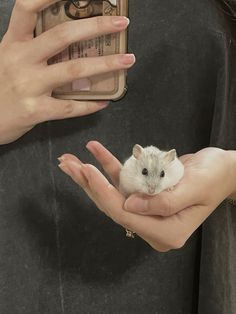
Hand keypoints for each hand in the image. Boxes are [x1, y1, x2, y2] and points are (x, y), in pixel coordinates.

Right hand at [0, 0, 133, 144]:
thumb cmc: (0, 88)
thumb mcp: (9, 60)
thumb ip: (34, 51)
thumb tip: (73, 47)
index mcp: (13, 43)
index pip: (27, 8)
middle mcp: (20, 60)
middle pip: (62, 35)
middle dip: (96, 26)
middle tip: (121, 24)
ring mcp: (28, 85)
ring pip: (73, 70)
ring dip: (105, 64)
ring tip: (126, 61)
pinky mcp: (35, 110)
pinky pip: (69, 107)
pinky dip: (90, 105)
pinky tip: (104, 102)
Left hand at [58, 142, 235, 251]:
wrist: (223, 170)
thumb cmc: (215, 177)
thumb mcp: (195, 188)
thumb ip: (163, 202)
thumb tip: (128, 206)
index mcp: (166, 232)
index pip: (127, 215)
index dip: (104, 193)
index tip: (86, 172)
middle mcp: (153, 225)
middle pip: (113, 206)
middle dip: (89, 185)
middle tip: (68, 165)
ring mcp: (147, 211)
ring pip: (113, 194)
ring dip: (92, 176)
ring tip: (71, 161)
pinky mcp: (144, 195)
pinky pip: (124, 181)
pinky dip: (110, 166)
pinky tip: (96, 152)